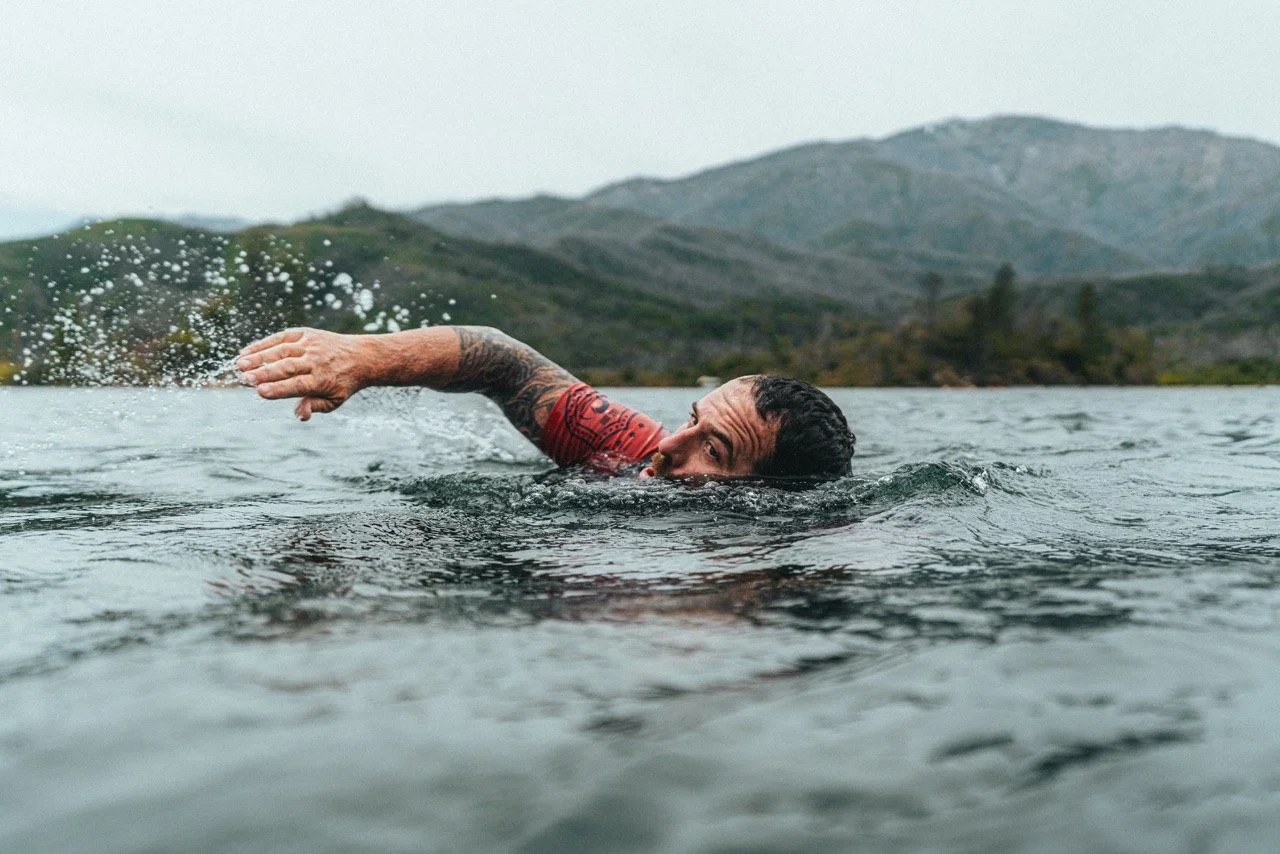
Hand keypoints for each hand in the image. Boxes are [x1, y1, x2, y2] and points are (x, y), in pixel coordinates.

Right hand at [236, 328, 367, 420]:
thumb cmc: (342, 383)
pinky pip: (281, 337)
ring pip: (281, 350)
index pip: (298, 385)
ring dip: (259, 357)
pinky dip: (263, 344)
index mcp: (323, 380)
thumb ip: (315, 406)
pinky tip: (245, 352)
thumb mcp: (334, 400)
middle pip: (287, 366)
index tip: (260, 392)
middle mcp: (316, 360)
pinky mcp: (305, 334)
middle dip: (265, 373)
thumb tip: (300, 415)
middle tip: (244, 380)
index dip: (279, 389)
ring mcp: (310, 345)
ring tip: (239, 366)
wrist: (360, 356)